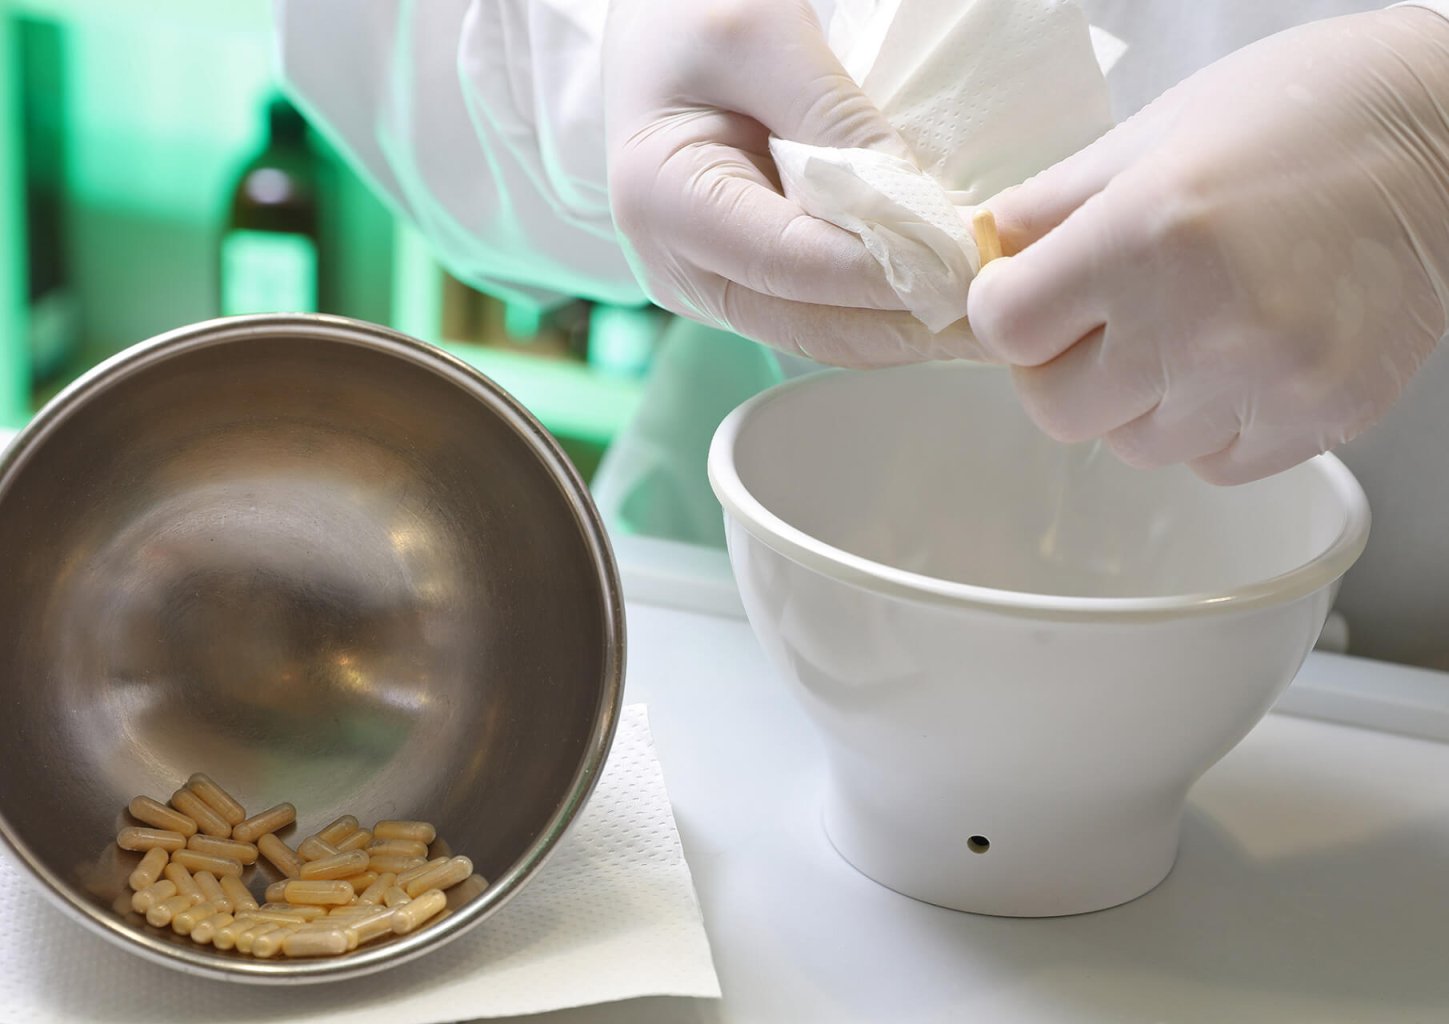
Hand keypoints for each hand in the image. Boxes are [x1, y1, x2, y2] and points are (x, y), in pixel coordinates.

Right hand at [602, 0, 980, 366]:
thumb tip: (918, 208)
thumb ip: (833, 116)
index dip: (885, 273)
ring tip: (991, 320)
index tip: (969, 264)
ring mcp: (713, 289)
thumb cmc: (694, 16)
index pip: (791, 262)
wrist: (658, 39)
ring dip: (909, 331)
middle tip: (1000, 315)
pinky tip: (949, 303)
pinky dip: (888, 313)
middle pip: (811, 324)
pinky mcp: (748, 290)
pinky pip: (825, 317)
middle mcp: (680, 268)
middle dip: (910, 324)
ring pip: (825, 336)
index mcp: (664, 202)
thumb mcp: (761, 34)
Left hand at [967, 8, 1448, 483]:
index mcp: (1144, 236)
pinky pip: (1213, 464)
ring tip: (1182, 327)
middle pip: (1056, 410)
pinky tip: (1232, 359)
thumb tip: (984, 253)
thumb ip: (1052, 204)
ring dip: (1134, 400)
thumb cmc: (1307, 112)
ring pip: (1133, 445)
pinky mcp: (1321, 418)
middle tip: (1091, 322)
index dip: (1004, 312)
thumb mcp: (1155, 131)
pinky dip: (1205, 427)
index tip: (1021, 295)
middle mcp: (1200, 322)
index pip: (1005, 330)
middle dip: (1055, 368)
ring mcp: (1265, 381)